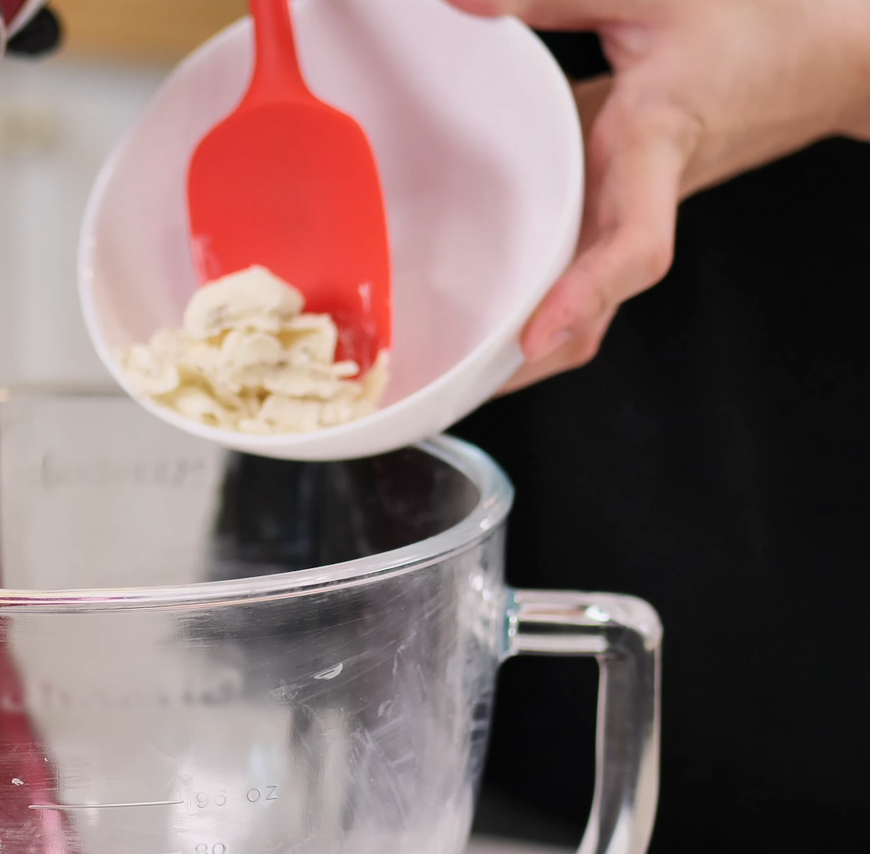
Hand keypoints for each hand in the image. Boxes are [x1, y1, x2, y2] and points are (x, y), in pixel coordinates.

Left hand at [448, 0, 869, 391]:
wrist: (828, 55)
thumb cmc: (755, 23)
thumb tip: (460, 5)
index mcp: (655, 149)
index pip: (634, 244)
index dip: (585, 295)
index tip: (535, 337)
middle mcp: (646, 198)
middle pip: (600, 306)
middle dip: (536, 355)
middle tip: (458, 384)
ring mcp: (638, 211)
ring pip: (592, 303)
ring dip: (536, 343)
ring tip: (457, 370)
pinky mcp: (630, 207)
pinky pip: (586, 269)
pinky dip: (544, 295)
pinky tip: (492, 302)